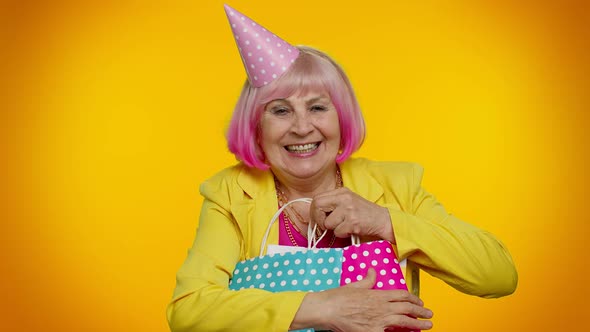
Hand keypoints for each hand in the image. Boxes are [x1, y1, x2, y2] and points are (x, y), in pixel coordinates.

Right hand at [293, 269, 432, 331]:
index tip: (419, 301)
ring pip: (404, 322)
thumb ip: (367, 279)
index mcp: (377, 294)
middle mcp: (380, 307)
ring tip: (426, 325)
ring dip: (417, 324)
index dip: (413, 298)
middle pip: (407, 308)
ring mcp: (377, 320)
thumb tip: (373, 272)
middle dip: (421, 312)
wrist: (325, 310)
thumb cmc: (336, 298)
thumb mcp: (354, 285)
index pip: (401, 295)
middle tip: (429, 314)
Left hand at [310, 187, 394, 241]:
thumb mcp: (347, 202)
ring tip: (345, 226)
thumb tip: (313, 213)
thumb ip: (332, 204)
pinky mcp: (353, 222)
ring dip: (334, 229)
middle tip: (325, 226)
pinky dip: (342, 234)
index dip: (314, 211)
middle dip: (318, 219)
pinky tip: (351, 230)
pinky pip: (337, 232)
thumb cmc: (363, 213)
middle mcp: (344, 198)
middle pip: (317, 205)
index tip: (318, 219)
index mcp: (341, 191)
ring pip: (327, 223)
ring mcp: (349, 209)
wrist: (383, 220)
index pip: (317, 198)